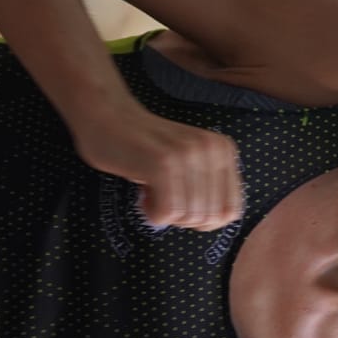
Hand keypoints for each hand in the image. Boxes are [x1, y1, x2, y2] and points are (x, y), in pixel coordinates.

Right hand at [71, 106, 242, 231]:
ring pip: (188, 217)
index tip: (181, 204)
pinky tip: (143, 193)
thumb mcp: (190, 162)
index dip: (204, 220)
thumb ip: (208, 185)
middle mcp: (212, 150)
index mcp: (223, 150)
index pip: (230, 211)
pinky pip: (167, 213)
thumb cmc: (145, 146)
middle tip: (162, 195)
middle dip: (182, 218)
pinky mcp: (163, 163)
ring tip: (151, 190)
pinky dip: (152, 213)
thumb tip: (214, 222)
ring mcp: (189, 155)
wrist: (107, 115)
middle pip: (208, 219)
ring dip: (164, 214)